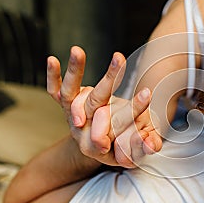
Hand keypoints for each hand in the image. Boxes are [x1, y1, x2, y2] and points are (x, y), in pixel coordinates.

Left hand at [47, 46, 161, 166]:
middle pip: (94, 104)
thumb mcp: (136, 152)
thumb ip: (146, 146)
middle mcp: (81, 131)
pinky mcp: (65, 105)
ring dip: (74, 71)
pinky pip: (55, 91)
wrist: (98, 148)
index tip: (148, 94)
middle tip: (120, 60)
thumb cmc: (121, 147)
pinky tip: (52, 59)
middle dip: (109, 79)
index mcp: (98, 146)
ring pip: (70, 94)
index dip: (134, 109)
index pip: (117, 125)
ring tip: (77, 51)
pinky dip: (52, 76)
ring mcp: (71, 116)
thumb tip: (151, 142)